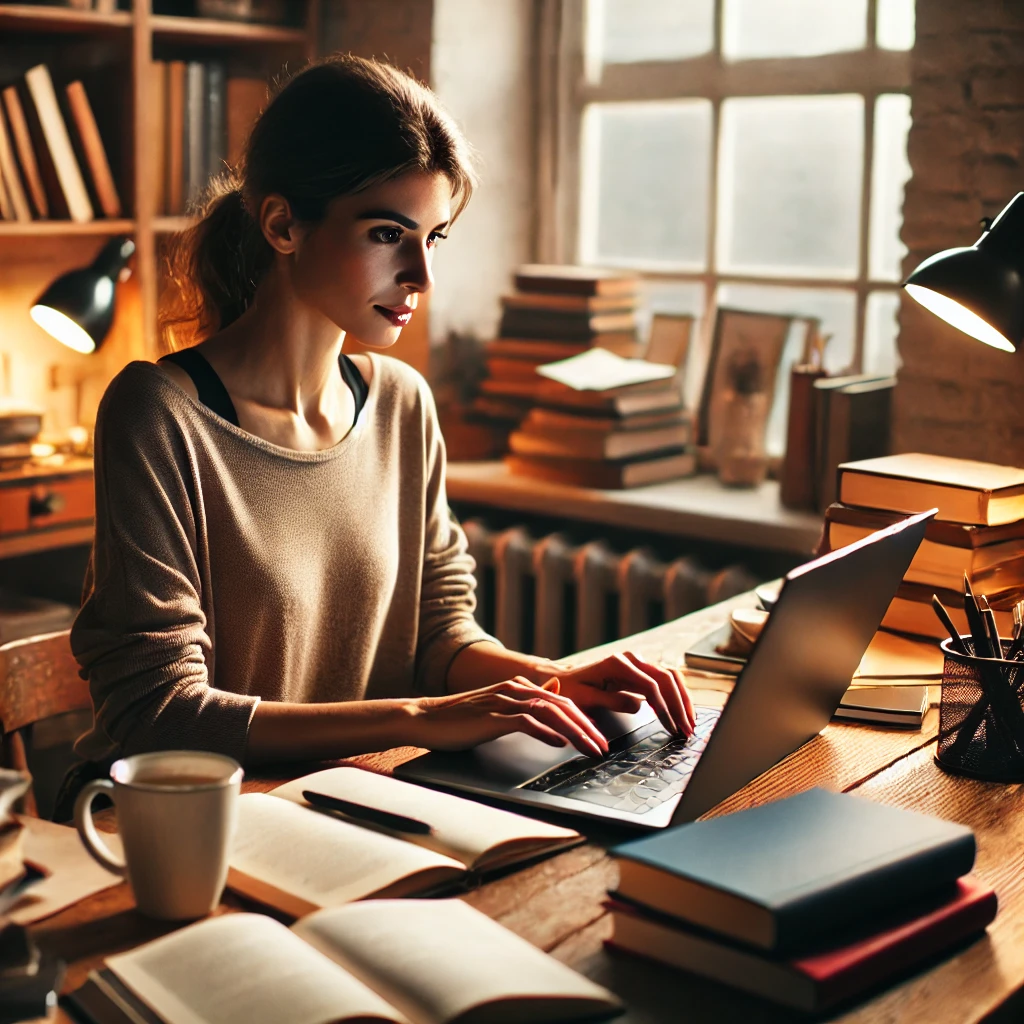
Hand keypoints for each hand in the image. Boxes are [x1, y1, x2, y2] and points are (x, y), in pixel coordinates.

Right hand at [406, 678, 609, 757]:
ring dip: (574, 732)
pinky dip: (546, 732)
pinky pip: (526, 722)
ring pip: (549, 712)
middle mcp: (515, 690)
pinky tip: (560, 744)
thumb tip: (554, 693)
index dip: (584, 720)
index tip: (599, 739)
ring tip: (590, 749)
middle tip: (603, 748)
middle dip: (587, 728)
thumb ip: (527, 701)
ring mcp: (503, 701)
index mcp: (518, 688)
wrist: (425, 717)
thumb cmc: (460, 718)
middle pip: (562, 705)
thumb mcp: (498, 706)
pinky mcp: (492, 716)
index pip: (562, 702)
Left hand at [541, 652, 694, 736]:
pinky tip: (683, 711)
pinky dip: (677, 694)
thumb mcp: (586, 699)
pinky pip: (665, 679)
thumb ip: (612, 701)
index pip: (651, 686)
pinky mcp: (641, 670)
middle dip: (680, 705)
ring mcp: (638, 662)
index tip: (672, 727)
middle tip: (687, 729)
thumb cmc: (572, 690)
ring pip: (671, 676)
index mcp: (618, 664)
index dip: (665, 708)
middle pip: (667, 678)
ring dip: (683, 699)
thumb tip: (639, 706)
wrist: (565, 680)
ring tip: (690, 722)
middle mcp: (632, 659)